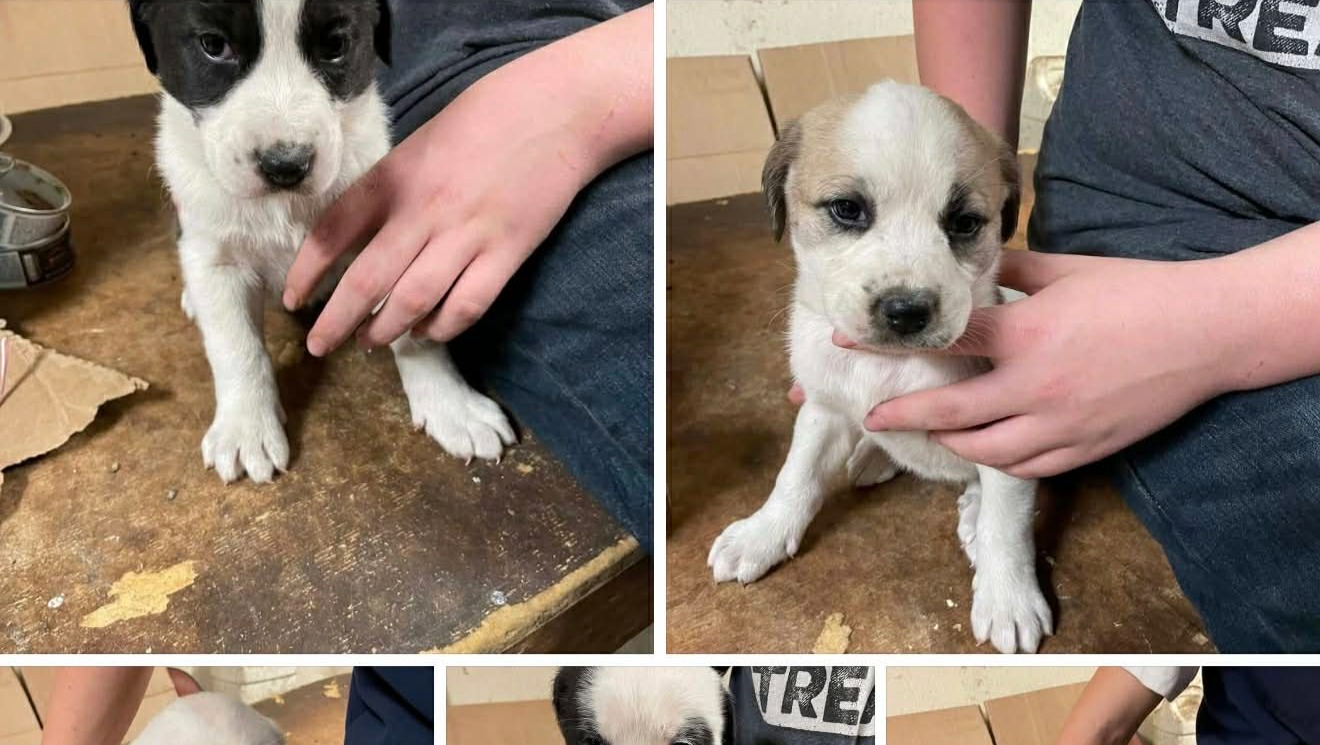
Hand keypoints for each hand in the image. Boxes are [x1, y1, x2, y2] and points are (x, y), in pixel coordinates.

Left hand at [284, 7, 652, 355]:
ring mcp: (467, 233)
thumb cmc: (486, 118)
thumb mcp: (421, 144)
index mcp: (395, 177)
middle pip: (367, 280)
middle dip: (337, 322)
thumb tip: (361, 235)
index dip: (307, 272)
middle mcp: (424, 209)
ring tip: (372, 343)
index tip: (293, 300)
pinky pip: (467, 304)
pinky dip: (443, 327)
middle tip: (321, 345)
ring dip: (387, 331)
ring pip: (414, 300)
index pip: (333, 232)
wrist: (556, 108)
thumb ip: (392, 186)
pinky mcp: (508, 251)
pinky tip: (429, 333)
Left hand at [861, 250, 1235, 478]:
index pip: (942, 341)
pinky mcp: (1086, 448)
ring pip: (985, 451)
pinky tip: (985, 451)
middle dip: (903, 416)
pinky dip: (998, 461)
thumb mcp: (1066, 270)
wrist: (1207, 333)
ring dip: (949, 444)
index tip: (847, 340)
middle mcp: (1034, 385)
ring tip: (929, 434)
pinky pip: (1028, 467)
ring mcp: (1060, 423)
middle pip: (950, 413)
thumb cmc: (1136, 292)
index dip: (888, 341)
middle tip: (872, 416)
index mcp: (1025, 333)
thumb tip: (972, 260)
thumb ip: (1011, 270)